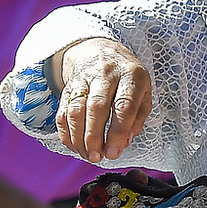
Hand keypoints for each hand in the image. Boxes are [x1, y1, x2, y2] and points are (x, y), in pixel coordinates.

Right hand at [54, 38, 152, 163]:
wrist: (103, 51)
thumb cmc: (128, 78)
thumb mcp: (144, 92)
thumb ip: (138, 118)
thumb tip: (123, 142)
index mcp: (131, 75)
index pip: (123, 106)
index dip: (118, 132)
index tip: (113, 152)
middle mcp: (107, 73)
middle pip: (96, 107)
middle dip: (94, 137)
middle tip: (97, 157)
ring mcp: (85, 78)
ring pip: (76, 109)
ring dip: (79, 137)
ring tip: (87, 154)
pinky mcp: (69, 86)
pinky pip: (62, 111)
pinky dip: (66, 132)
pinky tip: (75, 145)